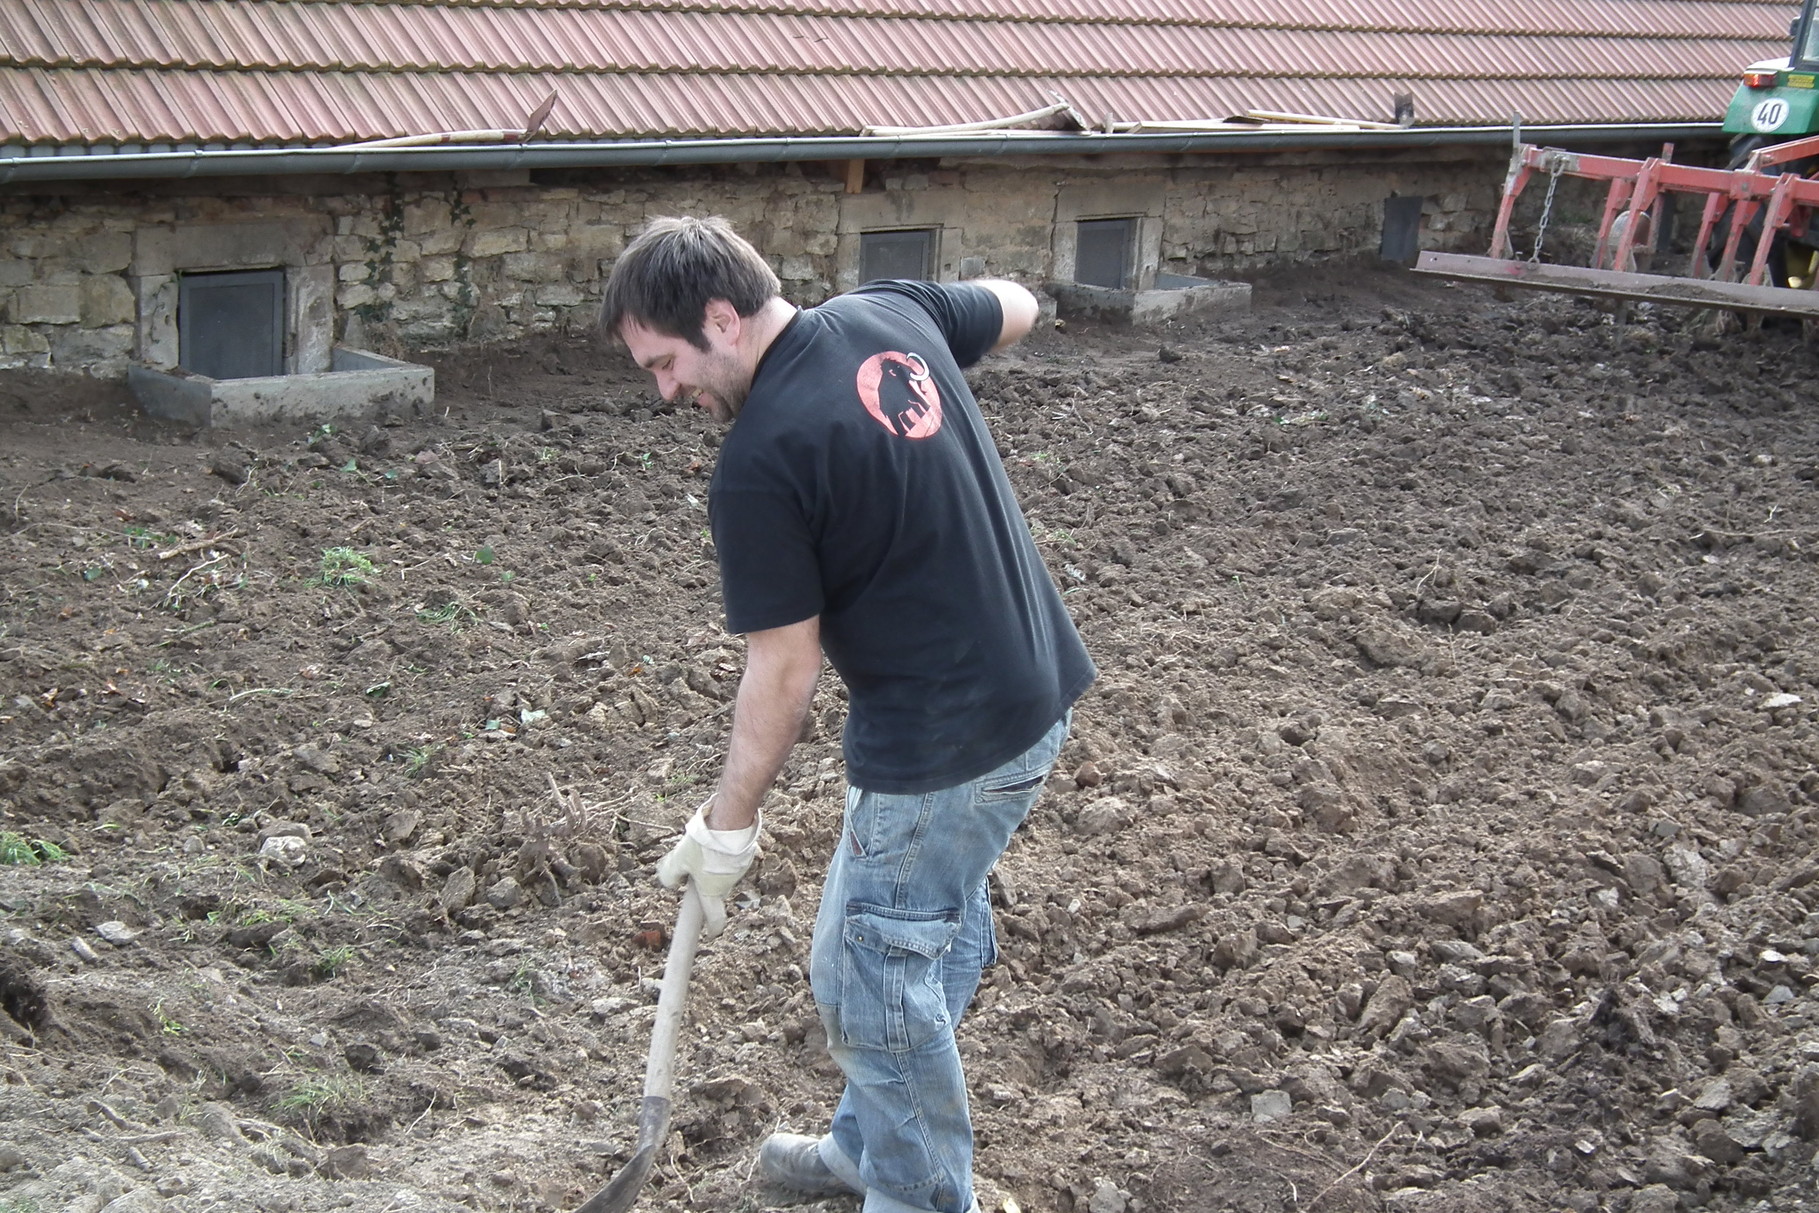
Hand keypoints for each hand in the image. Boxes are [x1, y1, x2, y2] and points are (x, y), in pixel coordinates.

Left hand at [656, 799, 758, 936]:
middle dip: (705, 884)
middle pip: (716, 891)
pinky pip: (731, 859)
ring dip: (713, 865)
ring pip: (722, 873)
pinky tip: (716, 840)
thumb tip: (670, 882)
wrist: (730, 821)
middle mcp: (728, 885)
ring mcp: (739, 870)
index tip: (712, 932)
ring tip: (703, 846)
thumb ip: (670, 874)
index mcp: (712, 892)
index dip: (713, 927)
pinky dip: (723, 854)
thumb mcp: (678, 859)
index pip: (715, 918)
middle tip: (692, 867)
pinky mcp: (745, 855)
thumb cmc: (704, 844)